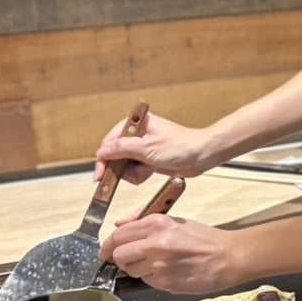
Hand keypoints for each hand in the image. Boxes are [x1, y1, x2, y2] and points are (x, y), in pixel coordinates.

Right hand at [94, 111, 213, 185]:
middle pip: (115, 154)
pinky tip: (150, 172)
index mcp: (136, 123)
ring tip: (147, 171)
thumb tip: (101, 151)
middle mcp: (137, 133)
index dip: (103, 159)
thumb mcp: (147, 148)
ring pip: (124, 164)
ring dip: (133, 172)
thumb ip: (122, 149)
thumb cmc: (178, 147)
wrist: (202, 155)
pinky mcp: (148, 157)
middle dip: (122, 168)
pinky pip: (135, 170)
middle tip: (130, 176)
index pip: (109, 142)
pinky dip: (140, 174)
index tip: (100, 176)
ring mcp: (142, 146)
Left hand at [101, 213, 241, 294]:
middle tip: (129, 259)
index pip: (118, 235)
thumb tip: (118, 224)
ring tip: (156, 264)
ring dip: (138, 269)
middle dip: (120, 259)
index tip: (108, 250)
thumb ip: (145, 221)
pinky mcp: (165, 283)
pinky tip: (168, 272)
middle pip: (118, 255)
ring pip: (131, 270)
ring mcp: (158, 265)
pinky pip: (147, 281)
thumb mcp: (176, 221)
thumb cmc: (204, 237)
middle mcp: (154, 243)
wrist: (229, 256)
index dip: (109, 245)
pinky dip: (153, 278)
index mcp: (156, 223)